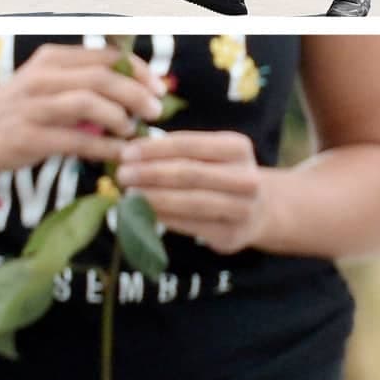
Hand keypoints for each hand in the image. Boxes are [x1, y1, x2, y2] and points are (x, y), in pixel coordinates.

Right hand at [0, 44, 164, 174]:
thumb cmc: (17, 109)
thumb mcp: (46, 83)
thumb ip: (82, 82)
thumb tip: (136, 92)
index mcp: (51, 59)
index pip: (105, 55)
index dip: (138, 70)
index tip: (158, 87)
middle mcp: (41, 78)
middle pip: (101, 77)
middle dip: (136, 94)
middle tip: (155, 111)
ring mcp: (33, 107)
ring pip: (88, 104)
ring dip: (120, 119)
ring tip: (131, 132)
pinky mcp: (28, 137)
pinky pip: (76, 141)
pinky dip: (104, 148)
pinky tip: (118, 154)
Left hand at [114, 129, 274, 252]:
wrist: (257, 210)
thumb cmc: (217, 173)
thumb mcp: (206, 153)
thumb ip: (173, 150)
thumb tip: (128, 153)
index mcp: (237, 147)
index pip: (188, 144)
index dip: (154, 149)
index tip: (126, 153)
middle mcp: (246, 178)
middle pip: (189, 173)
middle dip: (150, 174)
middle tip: (122, 175)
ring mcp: (243, 209)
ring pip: (190, 202)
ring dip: (154, 198)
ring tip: (129, 194)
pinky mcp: (231, 235)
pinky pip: (190, 225)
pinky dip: (163, 217)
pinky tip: (143, 212)